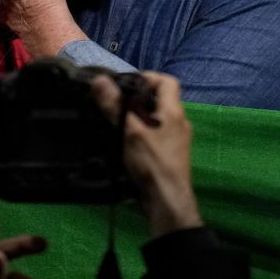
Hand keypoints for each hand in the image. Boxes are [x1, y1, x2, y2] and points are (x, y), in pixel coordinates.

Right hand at [92, 72, 201, 237]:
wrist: (167, 201)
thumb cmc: (152, 163)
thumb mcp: (129, 131)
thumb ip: (115, 105)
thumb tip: (100, 80)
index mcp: (173, 111)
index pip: (167, 81)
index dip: (147, 77)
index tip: (126, 84)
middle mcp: (179, 123)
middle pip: (160, 100)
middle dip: (138, 99)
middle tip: (116, 104)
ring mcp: (177, 141)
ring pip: (157, 119)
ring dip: (138, 118)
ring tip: (116, 122)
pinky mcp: (171, 156)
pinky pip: (156, 136)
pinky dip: (142, 134)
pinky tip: (125, 143)